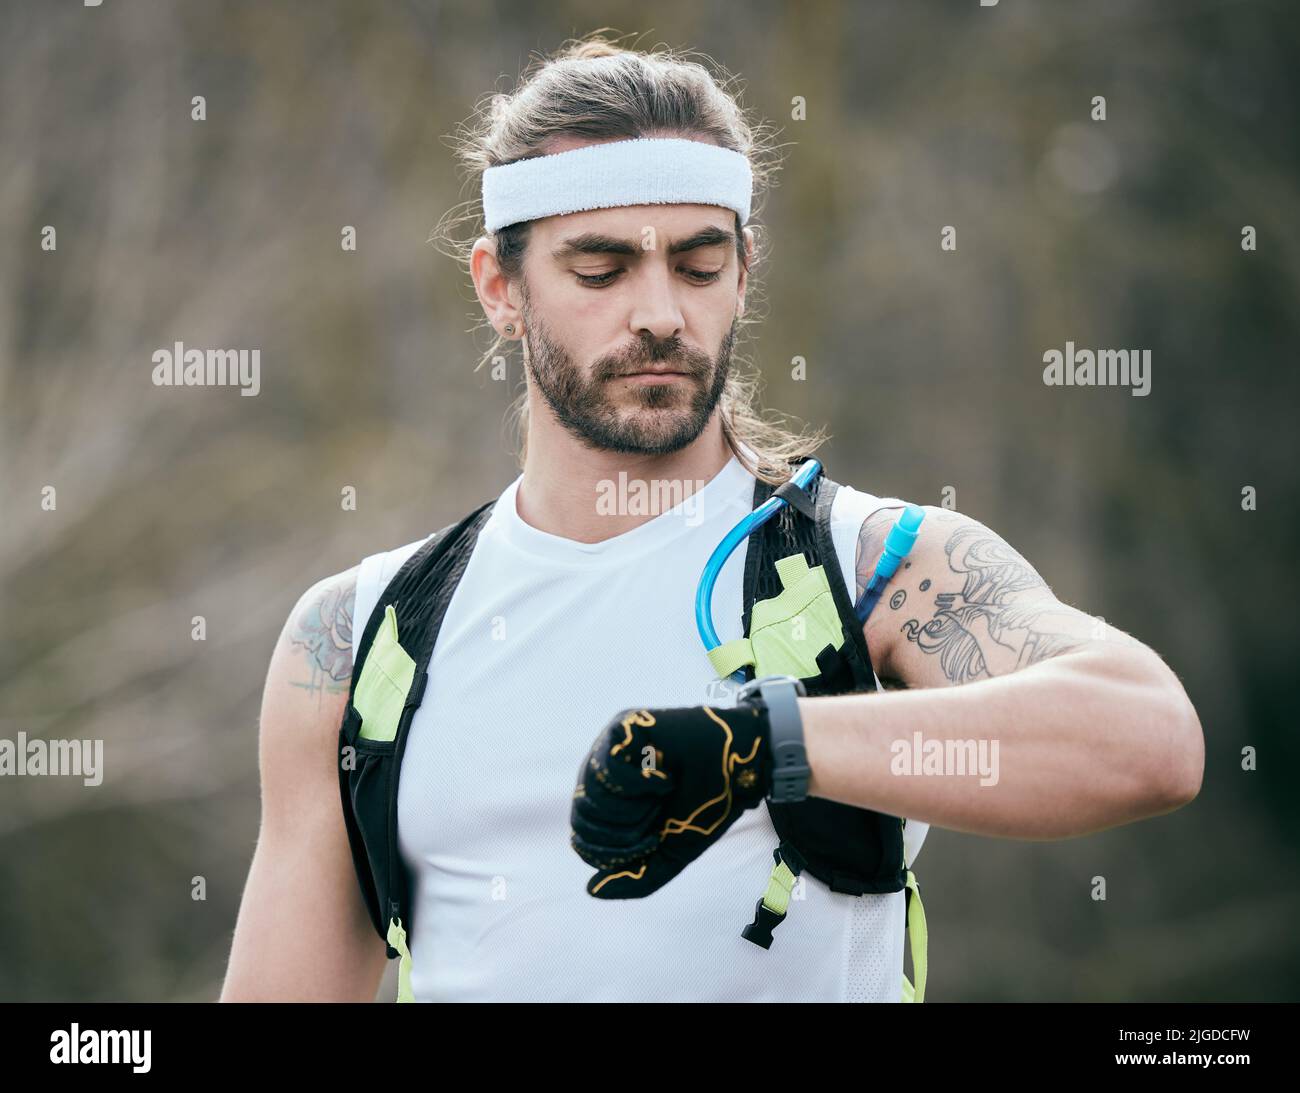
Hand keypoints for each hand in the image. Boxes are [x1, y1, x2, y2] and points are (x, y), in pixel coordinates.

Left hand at [569, 701, 771, 897]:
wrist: (740, 769)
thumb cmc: (706, 805)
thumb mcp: (671, 853)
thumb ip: (635, 877)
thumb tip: (590, 890)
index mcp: (611, 805)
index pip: (584, 839)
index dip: (617, 852)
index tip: (652, 840)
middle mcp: (604, 775)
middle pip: (584, 820)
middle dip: (627, 830)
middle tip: (659, 814)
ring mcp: (611, 747)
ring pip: (592, 796)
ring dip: (637, 806)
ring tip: (665, 790)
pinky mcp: (624, 726)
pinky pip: (609, 768)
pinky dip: (643, 782)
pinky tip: (664, 774)